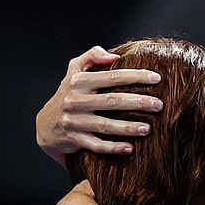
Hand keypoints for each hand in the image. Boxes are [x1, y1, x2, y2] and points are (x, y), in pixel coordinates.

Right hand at [35, 46, 163, 166]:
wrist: (46, 124)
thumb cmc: (69, 94)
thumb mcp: (74, 70)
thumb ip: (92, 56)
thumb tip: (115, 55)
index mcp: (79, 82)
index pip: (111, 77)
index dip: (135, 76)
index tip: (156, 79)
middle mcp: (76, 101)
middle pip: (111, 101)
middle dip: (137, 102)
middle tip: (159, 105)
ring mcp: (75, 121)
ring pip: (105, 125)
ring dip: (127, 127)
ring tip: (148, 129)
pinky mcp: (75, 140)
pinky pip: (96, 145)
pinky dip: (113, 148)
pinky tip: (130, 148)